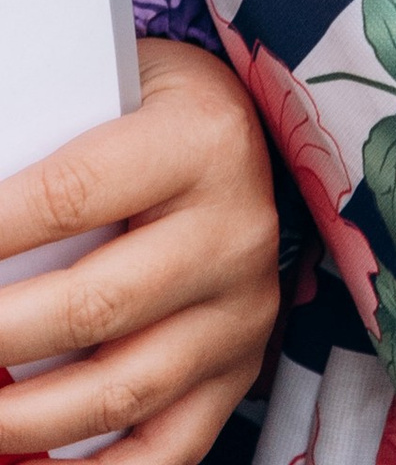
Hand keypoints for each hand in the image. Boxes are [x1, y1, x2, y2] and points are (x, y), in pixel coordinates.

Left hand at [0, 39, 279, 464]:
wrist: (248, 138)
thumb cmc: (157, 112)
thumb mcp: (112, 92)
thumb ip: (42, 143)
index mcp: (200, 140)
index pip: (68, 194)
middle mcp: (233, 230)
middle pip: (93, 306)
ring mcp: (241, 311)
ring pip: (120, 391)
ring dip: (22, 419)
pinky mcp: (236, 371)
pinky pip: (164, 451)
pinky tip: (28, 464)